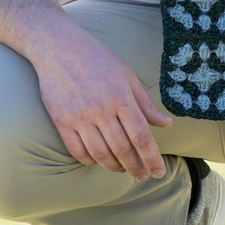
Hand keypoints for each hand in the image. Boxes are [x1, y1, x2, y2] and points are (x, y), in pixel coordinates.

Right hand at [35, 24, 171, 181]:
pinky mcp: (61, 121)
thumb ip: (145, 103)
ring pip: (101, 154)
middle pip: (123, 149)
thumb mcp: (127, 75)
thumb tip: (166, 124)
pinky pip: (77, 151)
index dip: (152, 158)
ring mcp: (79, 117)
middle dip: (135, 167)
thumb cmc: (97, 59)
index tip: (158, 172)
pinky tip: (99, 160)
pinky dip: (90, 160)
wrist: (58, 48)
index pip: (141, 136)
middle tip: (142, 176)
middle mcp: (101, 110)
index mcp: (121, 97)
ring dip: (114, 167)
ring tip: (122, 170)